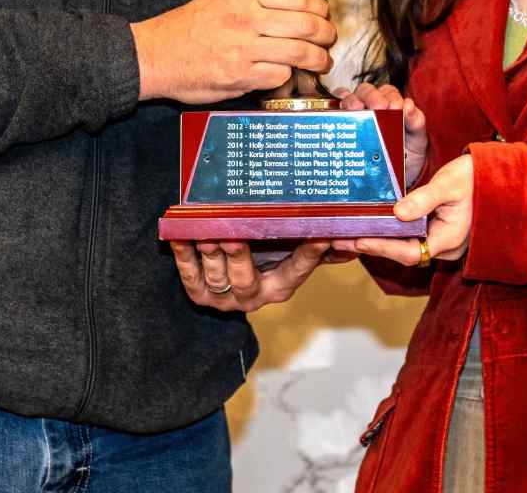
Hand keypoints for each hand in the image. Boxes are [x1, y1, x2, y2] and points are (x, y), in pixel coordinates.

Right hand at [131, 0, 334, 104]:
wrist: (158, 54)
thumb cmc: (190, 25)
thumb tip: (294, 4)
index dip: (319, 7)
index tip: (323, 14)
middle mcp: (247, 19)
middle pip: (306, 25)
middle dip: (326, 34)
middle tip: (329, 38)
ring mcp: (244, 49)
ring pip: (299, 53)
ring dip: (318, 59)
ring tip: (321, 61)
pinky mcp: (241, 76)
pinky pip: (280, 75)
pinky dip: (288, 75)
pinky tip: (288, 74)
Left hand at [170, 238, 345, 311]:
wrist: (227, 280)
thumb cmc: (264, 257)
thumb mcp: (287, 250)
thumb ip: (307, 241)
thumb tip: (344, 226)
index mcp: (280, 286)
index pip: (297, 269)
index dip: (309, 254)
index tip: (320, 235)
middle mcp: (253, 296)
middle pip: (246, 279)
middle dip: (239, 257)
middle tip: (235, 234)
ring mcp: (224, 299)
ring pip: (216, 279)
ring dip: (209, 256)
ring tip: (207, 233)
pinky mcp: (200, 296)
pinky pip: (190, 279)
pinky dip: (184, 257)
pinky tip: (182, 236)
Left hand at [333, 153, 473, 266]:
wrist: (497, 175)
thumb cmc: (476, 177)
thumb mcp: (449, 184)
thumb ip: (424, 199)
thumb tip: (397, 213)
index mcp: (449, 238)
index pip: (411, 252)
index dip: (383, 247)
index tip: (359, 239)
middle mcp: (444, 245)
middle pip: (403, 253)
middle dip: (372, 246)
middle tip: (339, 240)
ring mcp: (441, 240)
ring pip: (405, 246)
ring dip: (377, 240)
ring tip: (346, 235)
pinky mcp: (436, 231)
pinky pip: (410, 238)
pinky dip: (389, 233)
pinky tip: (369, 226)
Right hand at [337, 81, 426, 187]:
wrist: (399, 176)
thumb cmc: (409, 154)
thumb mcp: (418, 139)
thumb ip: (416, 121)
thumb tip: (408, 105)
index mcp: (391, 103)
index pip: (388, 91)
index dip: (391, 97)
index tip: (395, 107)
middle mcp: (372, 106)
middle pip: (366, 91)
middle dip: (372, 96)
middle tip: (378, 107)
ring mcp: (357, 115)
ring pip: (350, 99)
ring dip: (351, 100)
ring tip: (356, 108)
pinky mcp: (345, 127)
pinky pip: (336, 112)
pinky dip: (335, 107)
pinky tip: (338, 111)